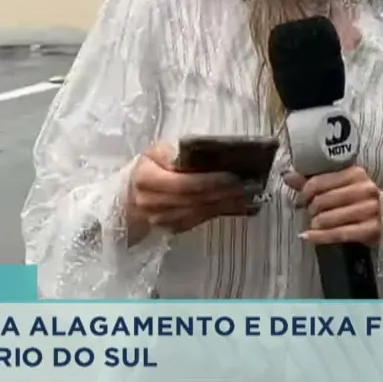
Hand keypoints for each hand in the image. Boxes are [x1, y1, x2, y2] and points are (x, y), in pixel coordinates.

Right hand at [126, 144, 248, 241]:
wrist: (133, 194)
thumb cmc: (150, 167)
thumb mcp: (156, 152)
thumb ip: (175, 153)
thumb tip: (200, 155)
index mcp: (146, 179)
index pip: (183, 184)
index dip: (210, 182)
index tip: (233, 176)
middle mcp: (152, 203)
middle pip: (195, 199)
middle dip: (224, 193)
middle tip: (249, 184)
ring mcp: (162, 220)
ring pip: (200, 212)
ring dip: (227, 203)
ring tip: (249, 193)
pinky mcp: (173, 229)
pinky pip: (200, 220)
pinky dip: (221, 211)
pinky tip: (238, 204)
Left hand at [282, 166, 381, 245]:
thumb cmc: (357, 200)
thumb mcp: (339, 186)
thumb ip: (314, 181)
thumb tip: (287, 175)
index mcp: (356, 173)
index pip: (319, 182)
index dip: (304, 192)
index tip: (300, 200)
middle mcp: (366, 189)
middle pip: (322, 200)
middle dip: (310, 209)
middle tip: (309, 213)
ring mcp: (371, 209)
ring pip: (328, 218)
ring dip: (315, 224)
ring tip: (313, 224)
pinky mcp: (372, 229)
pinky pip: (339, 234)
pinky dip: (319, 237)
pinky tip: (307, 237)